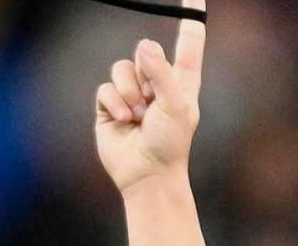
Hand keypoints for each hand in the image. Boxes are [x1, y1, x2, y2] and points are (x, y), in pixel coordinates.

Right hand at [95, 0, 205, 193]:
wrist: (148, 176)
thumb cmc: (170, 145)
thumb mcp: (175, 105)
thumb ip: (161, 72)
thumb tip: (143, 44)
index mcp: (182, 83)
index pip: (188, 43)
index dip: (191, 18)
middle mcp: (157, 85)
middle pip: (144, 53)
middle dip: (145, 75)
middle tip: (152, 103)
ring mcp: (132, 95)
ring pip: (122, 68)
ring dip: (129, 92)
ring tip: (138, 117)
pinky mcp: (111, 107)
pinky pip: (105, 87)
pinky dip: (115, 103)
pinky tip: (124, 121)